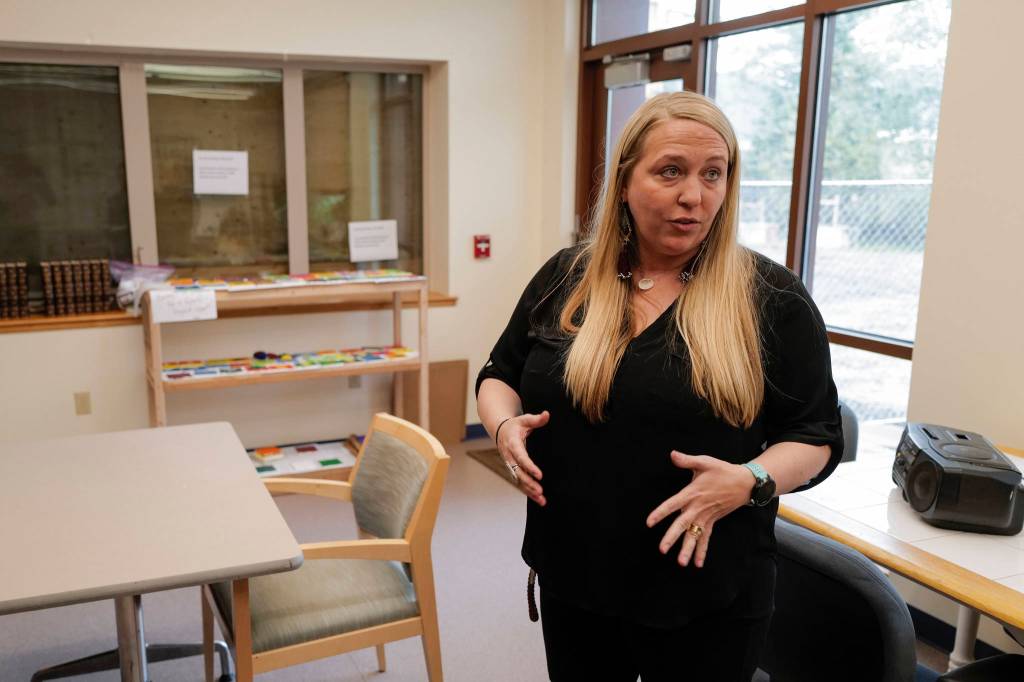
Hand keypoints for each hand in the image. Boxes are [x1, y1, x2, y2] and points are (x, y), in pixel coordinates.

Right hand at [496, 411, 549, 505]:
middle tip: (540, 490)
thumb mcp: (524, 419)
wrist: (500, 431)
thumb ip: (536, 419)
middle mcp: (509, 456)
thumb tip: (547, 415)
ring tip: (541, 499)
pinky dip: (528, 491)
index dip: (529, 466)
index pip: (520, 456)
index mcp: (512, 443)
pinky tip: (538, 499)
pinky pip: (520, 482)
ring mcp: (510, 465)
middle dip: (529, 482)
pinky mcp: (512, 470)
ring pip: (518, 480)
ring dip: (529, 490)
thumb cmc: (515, 425)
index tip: (539, 474)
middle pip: (518, 472)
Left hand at [646, 451, 753, 567]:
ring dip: (688, 549)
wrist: (746, 483)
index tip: (649, 522)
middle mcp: (698, 507)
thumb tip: (672, 454)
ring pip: (695, 535)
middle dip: (672, 537)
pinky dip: (702, 550)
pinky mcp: (712, 521)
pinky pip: (706, 538)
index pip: (672, 504)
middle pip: (682, 524)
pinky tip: (697, 564)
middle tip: (662, 550)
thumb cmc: (723, 471)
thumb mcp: (705, 462)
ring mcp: (706, 516)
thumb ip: (687, 460)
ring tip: (681, 563)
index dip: (660, 513)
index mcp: (692, 493)